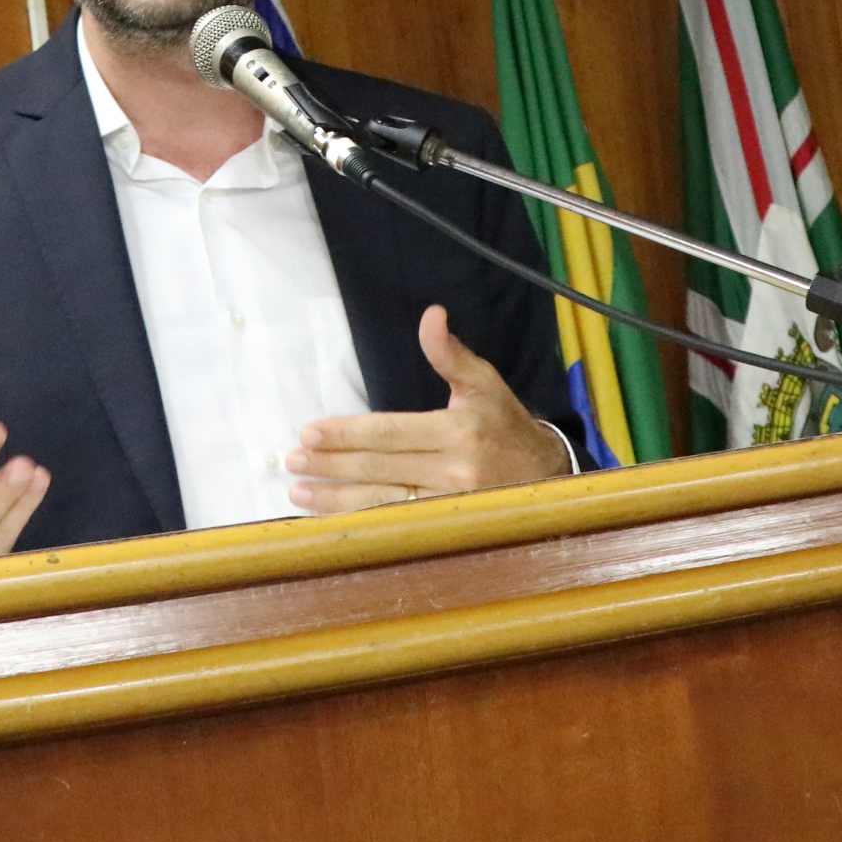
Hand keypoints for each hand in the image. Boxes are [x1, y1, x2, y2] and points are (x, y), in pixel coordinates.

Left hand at [283, 305, 570, 512]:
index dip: (348, 434)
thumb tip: (431, 314)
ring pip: (383, 502)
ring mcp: (452, 505)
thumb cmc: (507, 423)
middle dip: (331, 465)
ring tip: (298, 492)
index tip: (310, 432)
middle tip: (291, 460)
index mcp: (459, 431)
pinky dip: (361, 522)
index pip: (390, 433)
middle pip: (380, 468)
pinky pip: (397, 525)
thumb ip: (450, 353)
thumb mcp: (484, 382)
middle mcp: (455, 470)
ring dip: (336, 499)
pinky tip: (331, 519)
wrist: (549, 476)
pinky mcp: (449, 527)